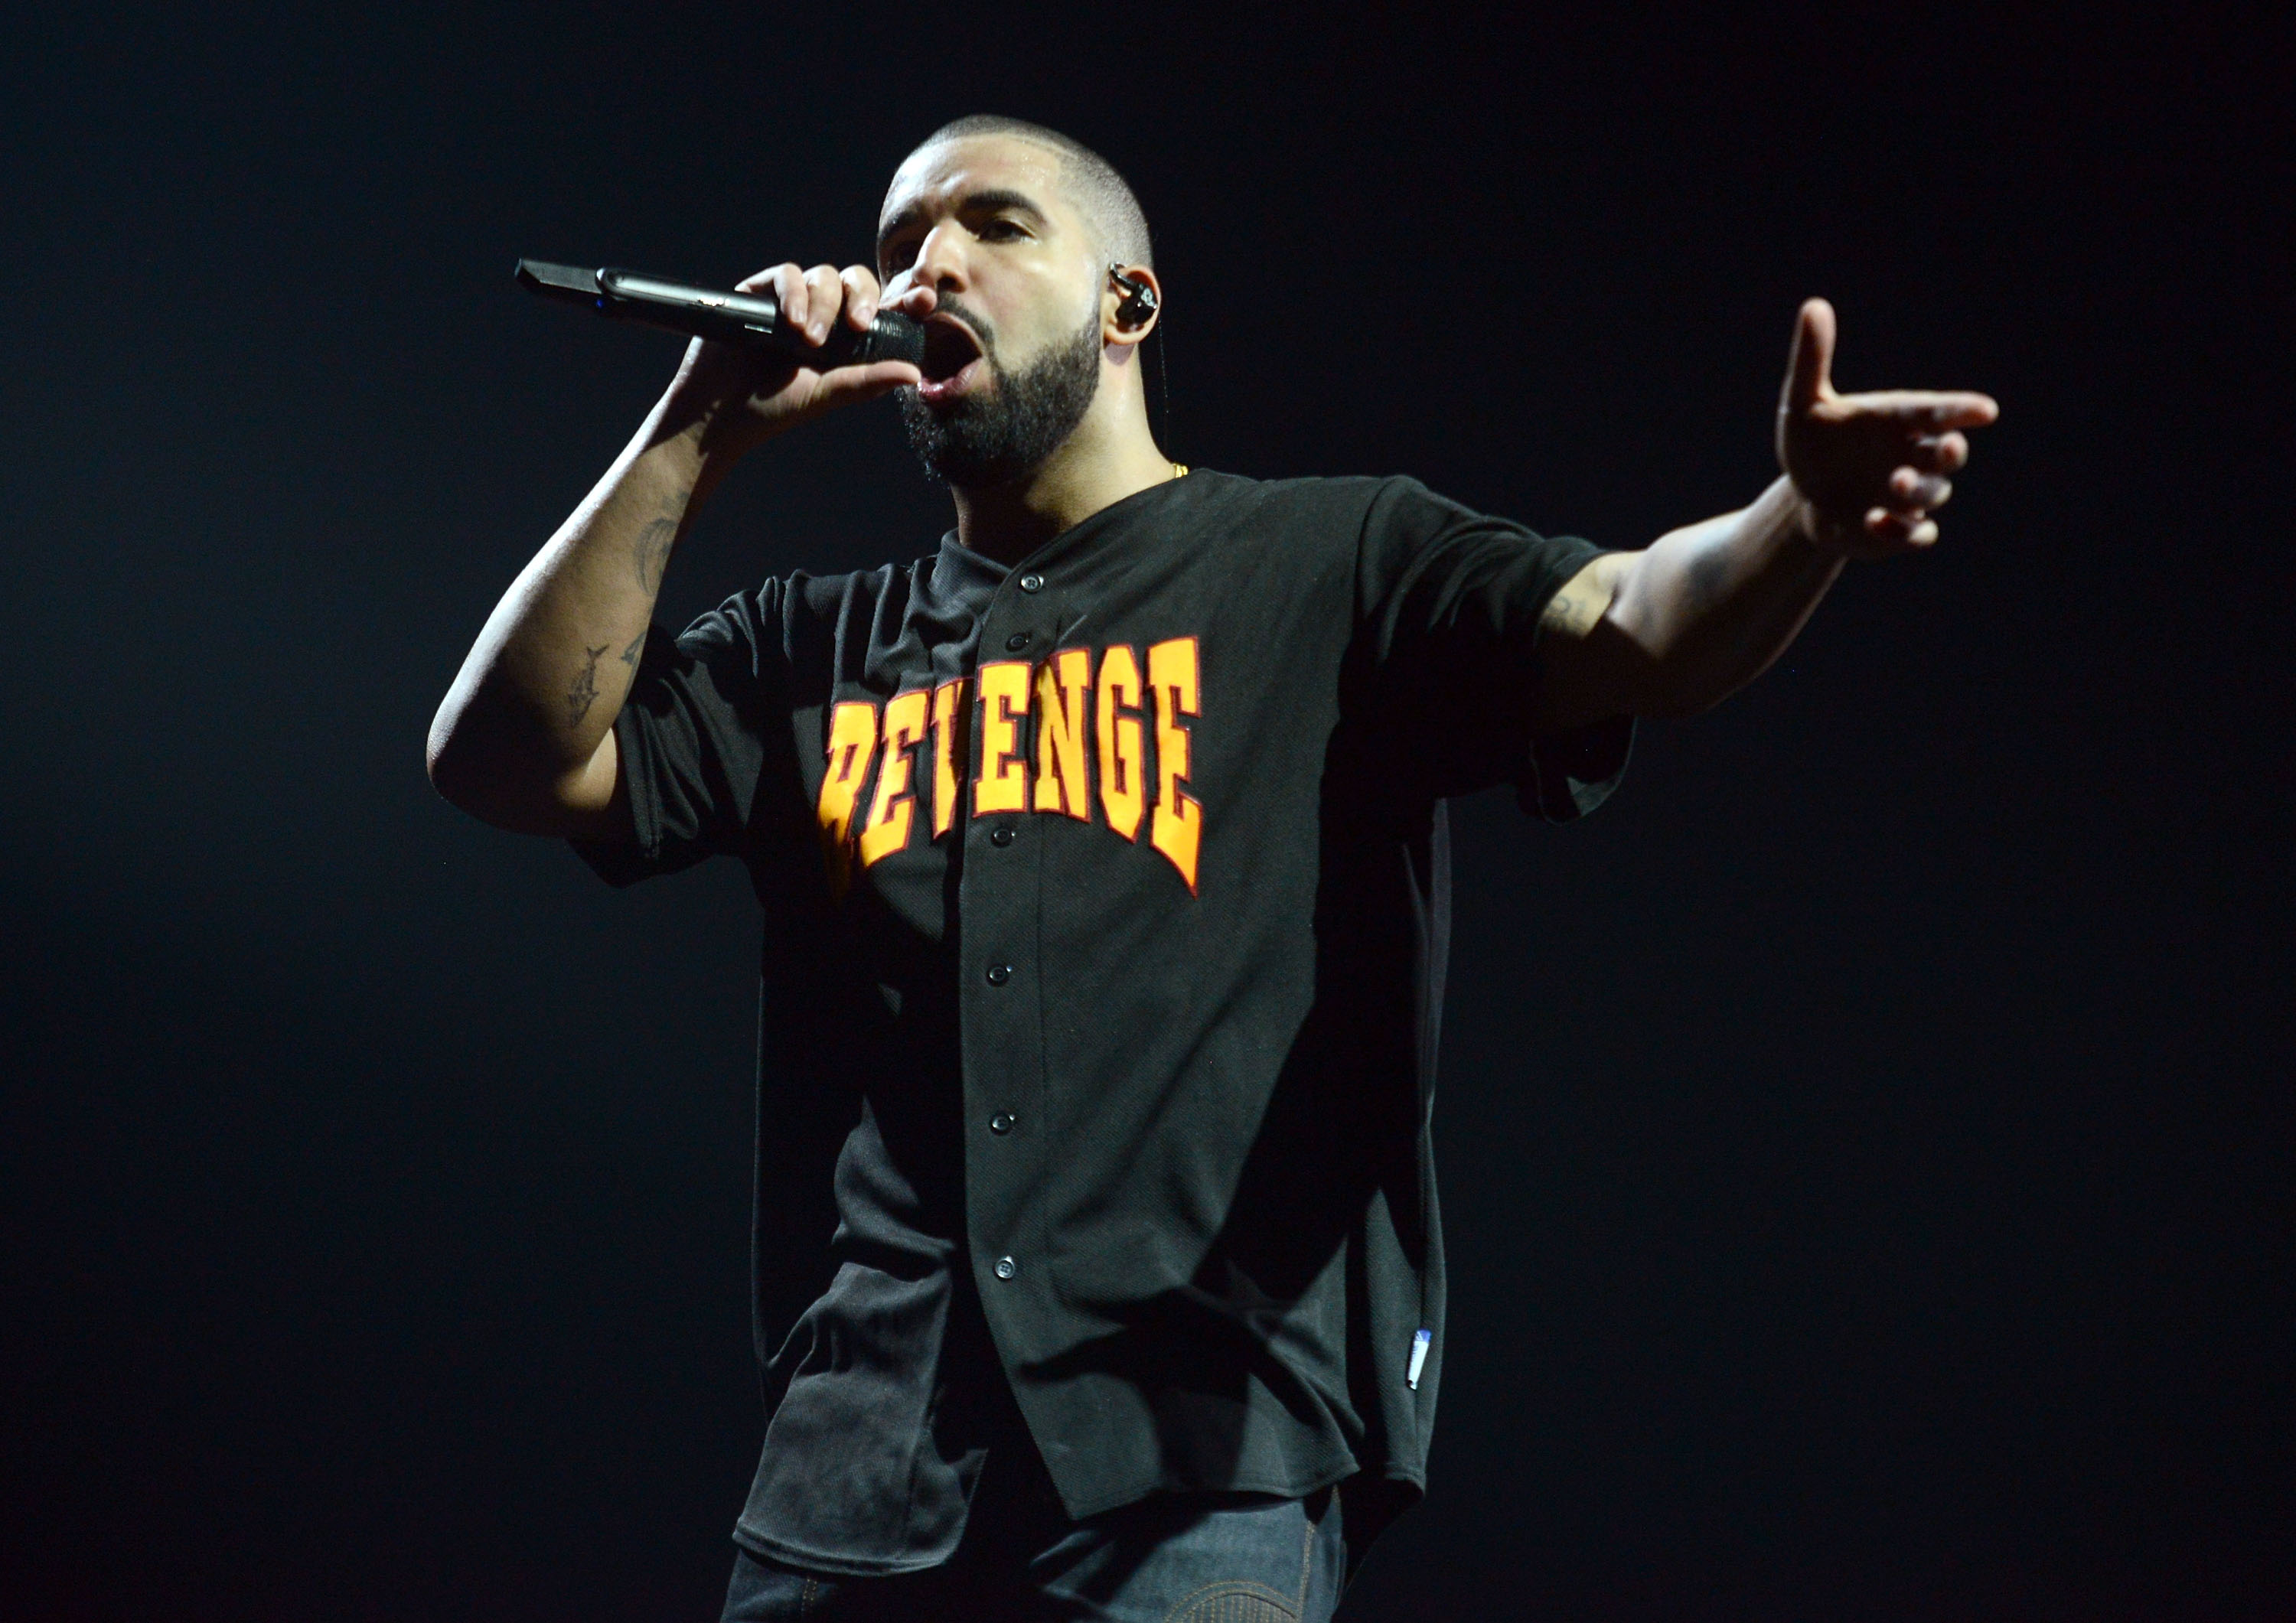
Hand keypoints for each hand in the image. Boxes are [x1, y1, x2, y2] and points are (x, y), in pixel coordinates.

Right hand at [667, 262, 922, 454]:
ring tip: (810, 342)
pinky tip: (793, 325)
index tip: (924, 301)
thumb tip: (914, 373)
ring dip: (823, 305)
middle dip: (862, 298)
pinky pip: (787, 275)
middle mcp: (822, 313)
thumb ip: (867, 381)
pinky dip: (794, 295)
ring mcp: (791, 301)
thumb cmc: (773, 408)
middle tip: (858, 325)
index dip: (904, 300)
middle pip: (855, 281)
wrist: (719, 414)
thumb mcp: (828, 395)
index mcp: (845, 337)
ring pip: (823, 276)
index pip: (881, 309)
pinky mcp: (760, 292)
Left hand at [1775, 298, 1998, 558]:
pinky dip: (1902, 531)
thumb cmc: (1813, 444)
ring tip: (1895, 483)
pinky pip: (1915, 535)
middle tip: (1941, 447)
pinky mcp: (1898, 530)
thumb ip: (1813, 360)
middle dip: (1949, 452)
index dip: (1962, 411)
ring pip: (1932, 494)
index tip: (1985, 411)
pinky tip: (1873, 522)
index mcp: (1899, 421)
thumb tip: (1814, 306)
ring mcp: (1909, 496)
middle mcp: (1913, 456)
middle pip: (1947, 455)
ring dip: (1919, 490)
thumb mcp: (1802, 404)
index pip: (1938, 412)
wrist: (1803, 498)